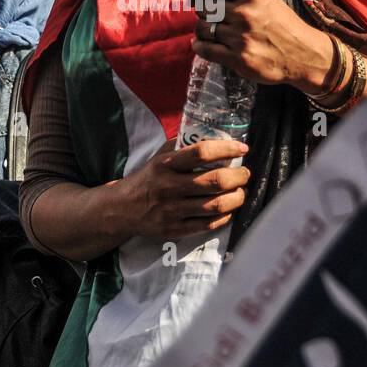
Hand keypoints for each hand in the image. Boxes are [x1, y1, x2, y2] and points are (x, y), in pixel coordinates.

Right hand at [119, 138, 250, 239]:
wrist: (122, 209)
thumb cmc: (148, 178)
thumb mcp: (159, 157)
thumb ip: (183, 146)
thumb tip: (215, 136)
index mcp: (165, 165)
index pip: (202, 152)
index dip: (227, 149)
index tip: (242, 149)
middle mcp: (168, 187)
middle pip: (214, 181)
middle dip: (238, 177)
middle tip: (245, 174)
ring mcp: (171, 211)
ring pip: (215, 205)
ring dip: (237, 197)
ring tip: (241, 191)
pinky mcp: (174, 230)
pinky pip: (208, 224)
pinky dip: (225, 216)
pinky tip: (229, 209)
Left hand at [188, 0, 332, 93]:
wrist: (304, 54)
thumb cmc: (283, 23)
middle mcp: (244, 12)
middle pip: (203, 8)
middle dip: (203, 12)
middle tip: (208, 17)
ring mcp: (240, 37)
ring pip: (203, 28)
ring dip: (202, 30)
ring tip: (209, 32)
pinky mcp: (238, 58)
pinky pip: (205, 49)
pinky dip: (199, 46)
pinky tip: (201, 44)